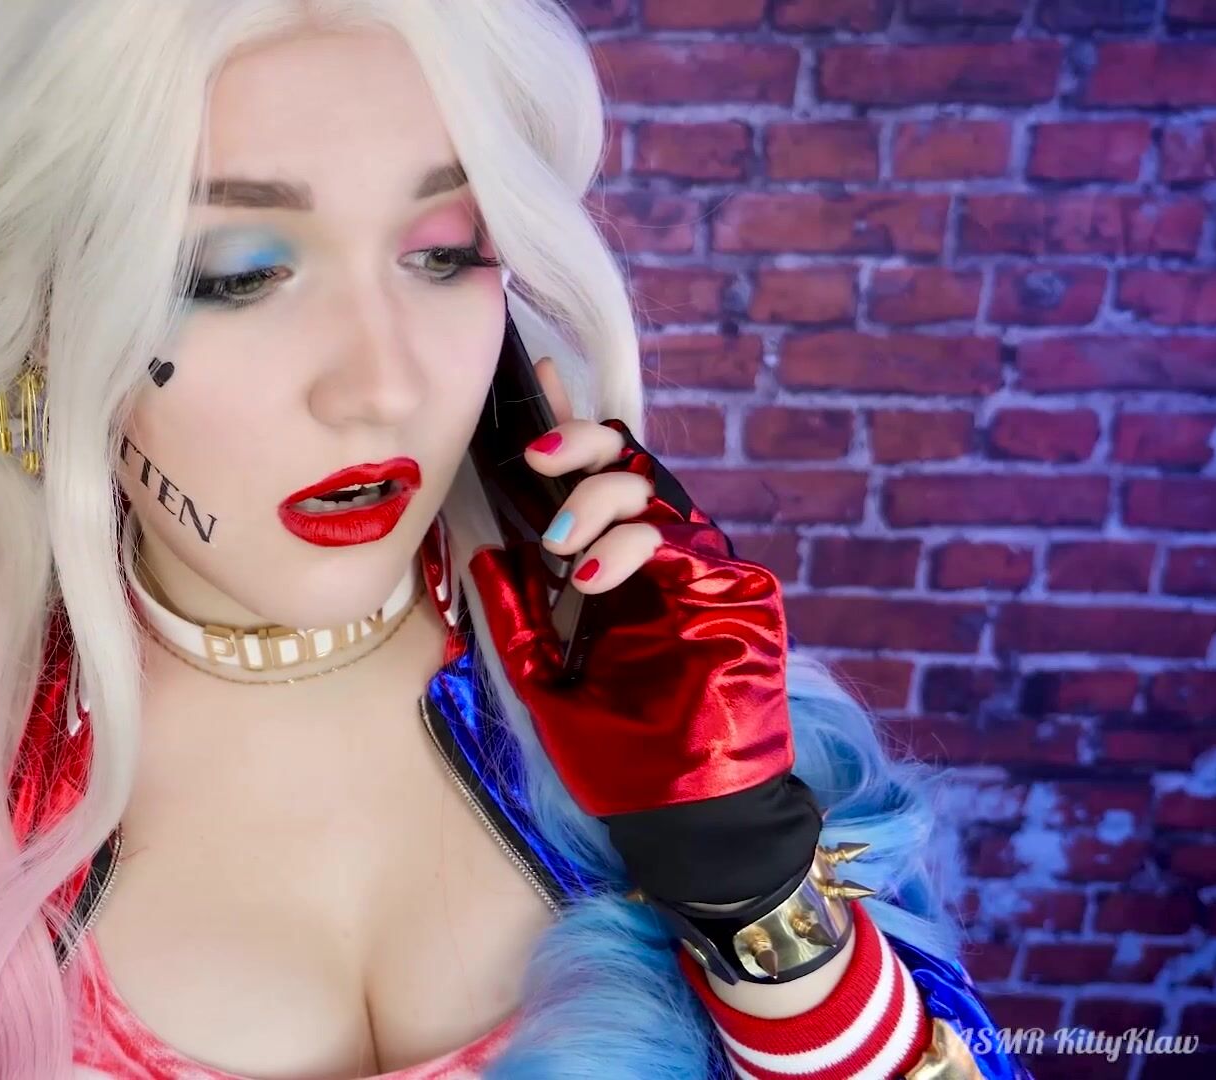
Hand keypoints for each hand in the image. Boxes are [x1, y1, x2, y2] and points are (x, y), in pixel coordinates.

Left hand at [466, 359, 817, 905]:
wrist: (678, 815)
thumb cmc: (616, 755)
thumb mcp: (543, 677)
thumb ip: (518, 614)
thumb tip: (484, 554)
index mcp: (613, 571)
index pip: (589, 481)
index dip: (566, 431)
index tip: (536, 383)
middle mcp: (658, 558)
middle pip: (628, 459)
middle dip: (579, 444)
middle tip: (535, 459)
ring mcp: (697, 570)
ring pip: (652, 486)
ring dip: (596, 498)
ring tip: (559, 546)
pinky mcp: (731, 589)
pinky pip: (678, 537)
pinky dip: (628, 545)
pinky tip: (590, 575)